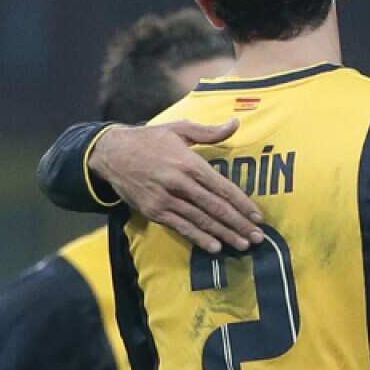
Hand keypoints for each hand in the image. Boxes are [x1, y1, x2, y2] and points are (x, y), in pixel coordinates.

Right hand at [89, 120, 263, 252]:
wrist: (111, 153)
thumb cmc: (150, 139)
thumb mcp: (179, 129)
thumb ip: (210, 131)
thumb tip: (236, 123)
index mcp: (189, 163)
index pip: (222, 187)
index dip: (242, 203)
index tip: (258, 217)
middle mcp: (178, 182)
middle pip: (215, 207)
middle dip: (239, 224)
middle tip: (258, 237)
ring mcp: (165, 199)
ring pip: (201, 220)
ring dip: (224, 234)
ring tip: (243, 245)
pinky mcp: (153, 211)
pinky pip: (181, 227)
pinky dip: (198, 238)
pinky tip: (215, 247)